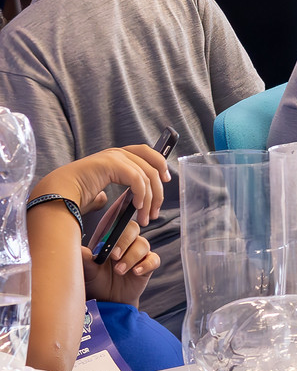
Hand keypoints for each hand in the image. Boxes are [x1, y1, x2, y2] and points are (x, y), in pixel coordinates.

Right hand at [37, 144, 169, 226]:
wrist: (56, 194)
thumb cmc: (72, 195)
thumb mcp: (95, 191)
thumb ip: (104, 191)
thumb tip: (105, 198)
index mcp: (115, 156)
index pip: (147, 153)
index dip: (160, 164)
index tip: (166, 181)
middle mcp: (117, 153)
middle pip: (152, 165)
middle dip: (158, 189)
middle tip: (156, 211)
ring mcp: (114, 156)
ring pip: (147, 175)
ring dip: (150, 199)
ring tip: (147, 217)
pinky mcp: (112, 164)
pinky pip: (137, 179)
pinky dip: (142, 194)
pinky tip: (137, 208)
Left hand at [82, 219, 158, 306]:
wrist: (108, 301)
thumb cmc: (96, 282)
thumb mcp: (88, 271)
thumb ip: (85, 259)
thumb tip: (79, 249)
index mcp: (109, 239)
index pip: (115, 221)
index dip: (118, 212)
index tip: (116, 209)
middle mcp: (125, 242)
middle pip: (132, 228)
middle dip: (124, 240)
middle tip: (114, 256)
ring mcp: (137, 253)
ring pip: (143, 244)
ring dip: (131, 257)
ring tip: (119, 271)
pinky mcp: (147, 264)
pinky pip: (153, 259)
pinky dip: (146, 264)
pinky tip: (136, 272)